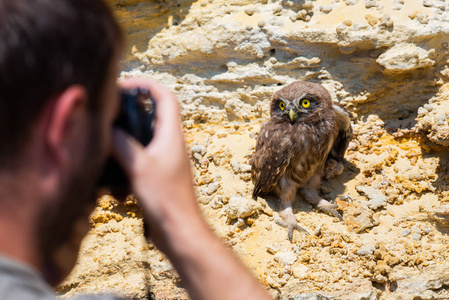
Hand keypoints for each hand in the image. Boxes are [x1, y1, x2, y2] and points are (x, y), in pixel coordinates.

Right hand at [112, 79, 271, 299]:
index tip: (124, 85)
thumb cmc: (165, 198)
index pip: (165, 97)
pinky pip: (140, 159)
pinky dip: (126, 164)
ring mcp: (166, 159)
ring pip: (144, 138)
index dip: (147, 85)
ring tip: (107, 145)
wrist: (179, 229)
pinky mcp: (159, 175)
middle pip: (153, 115)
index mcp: (172, 135)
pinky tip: (113, 182)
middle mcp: (171, 143)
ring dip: (125, 140)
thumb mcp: (139, 166)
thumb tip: (108, 129)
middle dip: (130, 111)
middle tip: (109, 113)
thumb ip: (122, 143)